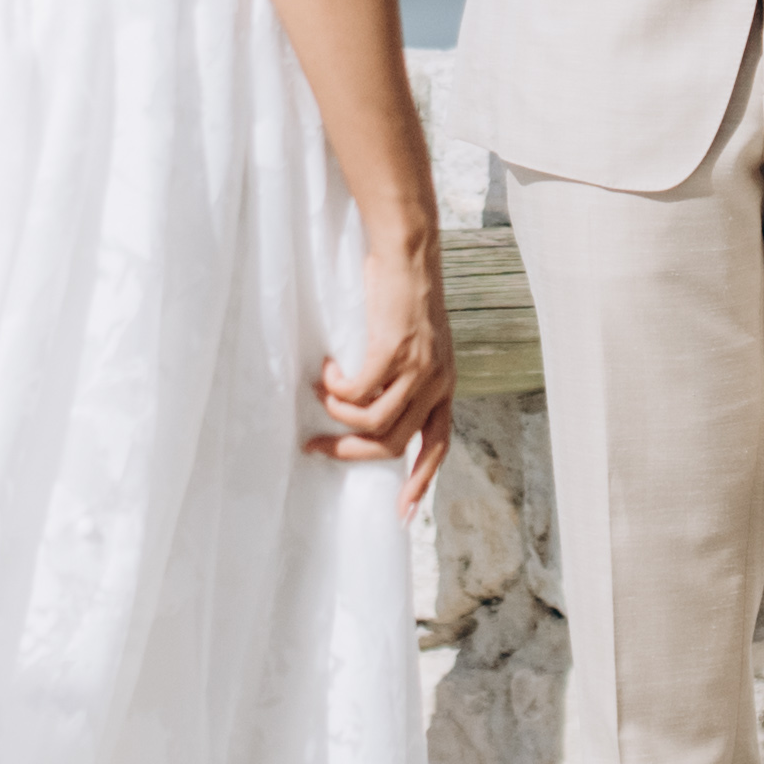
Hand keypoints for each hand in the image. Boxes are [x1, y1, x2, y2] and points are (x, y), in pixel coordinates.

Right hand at [311, 227, 459, 498]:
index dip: (420, 481)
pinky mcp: (394, 349)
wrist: (409, 251)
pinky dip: (336, 387)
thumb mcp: (416, 345)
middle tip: (317, 447)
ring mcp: (418, 367)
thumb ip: (405, 379)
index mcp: (446, 385)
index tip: (401, 512)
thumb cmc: (403, 295)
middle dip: (351, 452)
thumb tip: (372, 412)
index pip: (439, 447)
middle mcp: (439, 382)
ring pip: (372, 421)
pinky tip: (329, 370)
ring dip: (338, 416)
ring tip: (322, 394)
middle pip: (395, 443)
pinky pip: (356, 391)